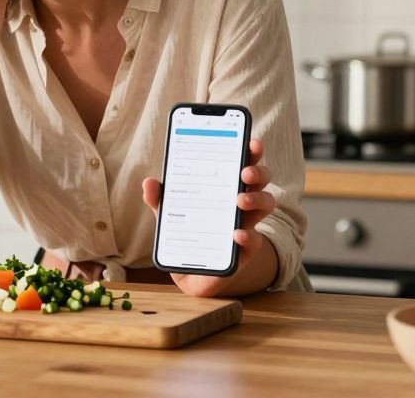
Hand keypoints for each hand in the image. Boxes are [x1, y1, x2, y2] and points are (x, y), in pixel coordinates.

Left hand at [142, 138, 277, 297]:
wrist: (192, 274)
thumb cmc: (187, 234)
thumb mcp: (169, 214)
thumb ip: (159, 199)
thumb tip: (149, 183)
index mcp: (225, 188)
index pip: (241, 164)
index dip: (250, 152)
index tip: (251, 141)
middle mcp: (241, 204)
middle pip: (260, 181)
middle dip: (258, 171)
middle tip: (245, 171)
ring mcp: (245, 225)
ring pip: (265, 206)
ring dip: (256, 199)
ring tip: (240, 200)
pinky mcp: (243, 251)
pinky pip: (254, 241)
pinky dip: (248, 236)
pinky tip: (237, 233)